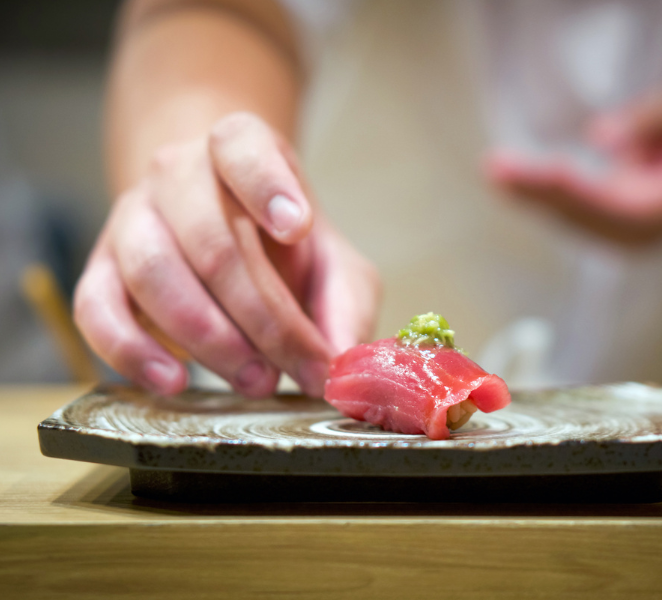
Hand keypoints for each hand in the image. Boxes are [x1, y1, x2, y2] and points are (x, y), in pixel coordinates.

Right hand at [75, 112, 379, 396]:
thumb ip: (346, 307)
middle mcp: (178, 175)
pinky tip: (173, 381)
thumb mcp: (334, 264)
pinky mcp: (100, 270)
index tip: (299, 228)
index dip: (267, 184)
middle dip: (260, 315)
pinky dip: (131, 351)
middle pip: (209, 239)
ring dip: (209, 338)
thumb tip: (341, 366)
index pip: (242, 146)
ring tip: (256, 380)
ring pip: (153, 273)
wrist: (222, 229)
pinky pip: (96, 308)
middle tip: (297, 367)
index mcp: (240, 151)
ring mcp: (132, 219)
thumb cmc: (284, 248)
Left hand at [485, 92, 661, 242]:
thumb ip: (653, 120)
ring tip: (493, 169)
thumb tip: (597, 135)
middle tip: (495, 168)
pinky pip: (563, 215)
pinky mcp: (600, 234)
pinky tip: (504, 178)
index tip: (544, 169)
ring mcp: (618, 242)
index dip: (573, 189)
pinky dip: (534, 196)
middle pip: (579, 214)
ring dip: (526, 194)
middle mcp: (638, 238)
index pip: (609, 205)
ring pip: (565, 218)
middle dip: (536, 192)